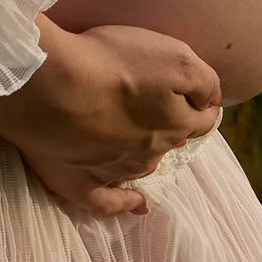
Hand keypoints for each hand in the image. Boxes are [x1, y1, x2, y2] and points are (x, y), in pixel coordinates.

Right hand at [0, 19, 224, 216]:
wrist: (49, 85)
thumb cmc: (109, 62)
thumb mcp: (174, 57)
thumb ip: (202, 80)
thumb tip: (212, 100)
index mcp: (173, 120)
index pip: (201, 118)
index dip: (201, 105)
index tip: (196, 96)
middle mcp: (150, 150)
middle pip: (171, 141)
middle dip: (172, 127)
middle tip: (159, 109)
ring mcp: (114, 170)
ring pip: (142, 166)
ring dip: (147, 155)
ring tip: (140, 140)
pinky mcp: (79, 182)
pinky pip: (107, 202)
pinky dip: (124, 203)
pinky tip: (136, 205)